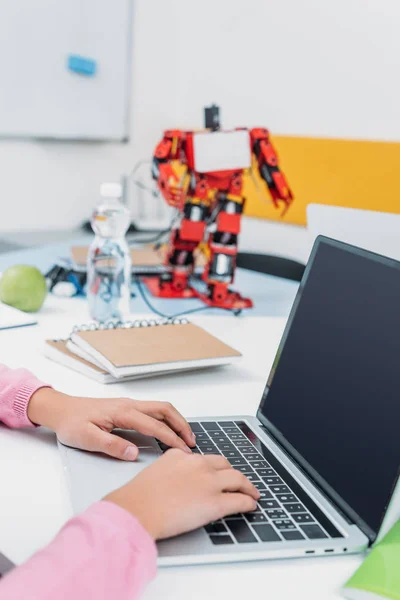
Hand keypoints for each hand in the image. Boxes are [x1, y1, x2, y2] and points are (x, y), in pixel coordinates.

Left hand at [27, 388, 194, 459]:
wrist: (61, 410)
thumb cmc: (71, 424)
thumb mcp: (87, 439)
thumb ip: (111, 445)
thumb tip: (133, 453)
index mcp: (122, 413)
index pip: (155, 425)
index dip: (171, 439)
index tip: (183, 452)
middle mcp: (129, 405)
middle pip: (164, 410)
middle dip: (181, 425)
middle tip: (192, 443)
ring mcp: (129, 405)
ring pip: (160, 408)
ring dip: (176, 420)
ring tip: (186, 437)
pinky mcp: (127, 408)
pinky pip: (153, 411)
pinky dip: (166, 419)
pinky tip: (168, 430)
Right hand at [105, 449, 259, 539]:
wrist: (136, 510)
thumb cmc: (138, 497)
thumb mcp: (154, 472)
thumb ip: (169, 470)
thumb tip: (176, 479)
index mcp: (181, 456)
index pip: (204, 458)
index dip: (214, 467)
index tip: (217, 472)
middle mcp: (198, 465)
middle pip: (224, 464)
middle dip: (233, 473)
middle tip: (237, 481)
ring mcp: (209, 483)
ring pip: (238, 479)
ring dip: (247, 486)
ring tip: (252, 493)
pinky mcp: (216, 503)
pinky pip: (240, 500)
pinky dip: (249, 502)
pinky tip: (251, 505)